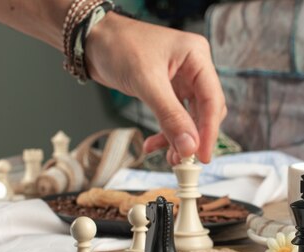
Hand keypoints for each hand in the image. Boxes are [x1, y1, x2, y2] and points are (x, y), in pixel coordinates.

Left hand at [85, 12, 225, 164]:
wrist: (91, 40)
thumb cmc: (118, 45)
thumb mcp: (146, 82)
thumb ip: (170, 116)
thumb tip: (189, 146)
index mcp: (197, 57)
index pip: (212, 99)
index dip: (209, 131)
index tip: (203, 155)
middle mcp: (194, 68)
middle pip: (206, 111)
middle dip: (194, 137)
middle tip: (184, 160)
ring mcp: (183, 80)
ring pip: (191, 118)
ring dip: (180, 139)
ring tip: (170, 158)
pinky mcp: (170, 91)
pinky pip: (175, 118)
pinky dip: (167, 133)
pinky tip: (154, 144)